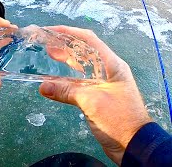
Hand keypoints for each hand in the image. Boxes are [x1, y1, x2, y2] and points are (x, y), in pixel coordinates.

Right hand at [39, 26, 151, 164]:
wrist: (132, 144)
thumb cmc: (118, 118)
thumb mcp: (92, 101)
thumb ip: (66, 91)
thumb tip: (42, 86)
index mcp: (111, 65)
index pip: (89, 41)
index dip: (70, 33)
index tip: (51, 31)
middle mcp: (107, 70)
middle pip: (84, 52)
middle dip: (65, 46)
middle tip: (45, 43)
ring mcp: (102, 83)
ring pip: (81, 66)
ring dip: (65, 60)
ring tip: (48, 54)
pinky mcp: (96, 95)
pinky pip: (79, 82)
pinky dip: (66, 79)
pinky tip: (55, 78)